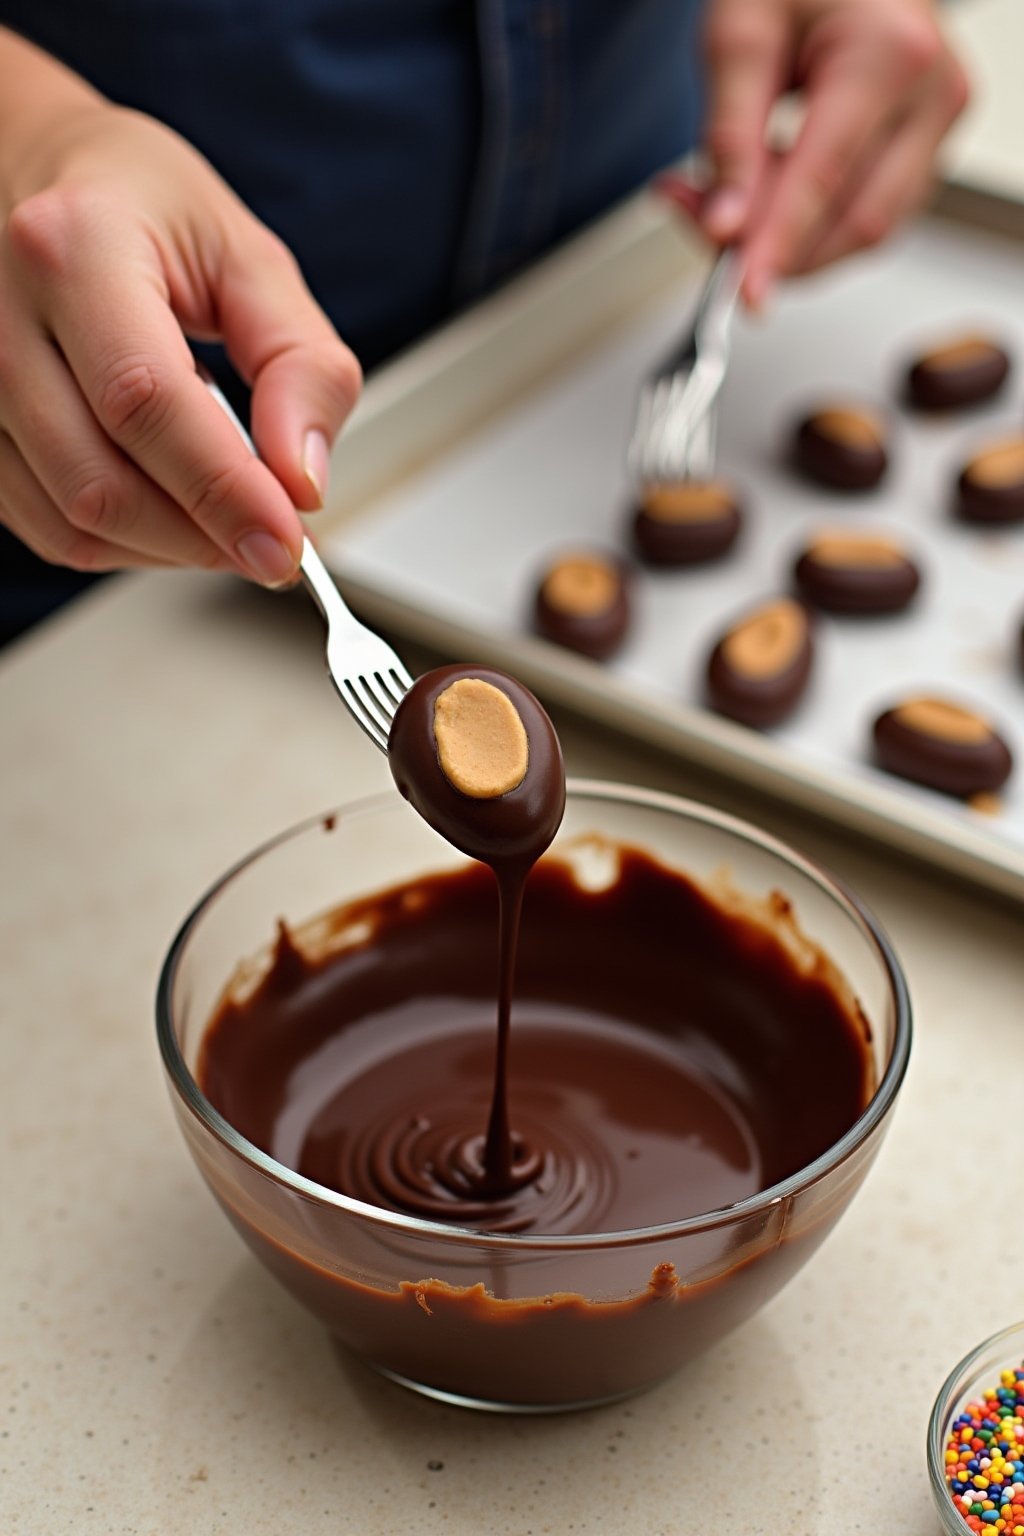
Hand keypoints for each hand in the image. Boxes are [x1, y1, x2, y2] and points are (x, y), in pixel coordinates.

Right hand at [0, 42, 359, 582]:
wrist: (32, 171)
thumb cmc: (136, 205)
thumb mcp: (248, 257)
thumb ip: (300, 364)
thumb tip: (302, 480)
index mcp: (72, 246)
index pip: (145, 400)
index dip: (223, 490)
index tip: (285, 542)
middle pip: (99, 481)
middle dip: (203, 535)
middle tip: (274, 541)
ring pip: (70, 521)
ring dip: (169, 548)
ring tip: (227, 515)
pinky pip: (47, 527)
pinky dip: (126, 543)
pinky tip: (171, 510)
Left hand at [661, 0, 967, 307]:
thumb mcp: (738, 35)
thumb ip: (728, 135)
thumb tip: (724, 226)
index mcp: (888, 54)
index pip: (826, 181)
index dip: (780, 248)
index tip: (746, 295)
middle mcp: (932, 93)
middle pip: (856, 223)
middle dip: (776, 248)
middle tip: (702, 223)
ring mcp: (938, 124)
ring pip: (867, 232)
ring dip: (791, 241)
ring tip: (729, 196)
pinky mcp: (929, 148)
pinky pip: (870, 215)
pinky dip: (812, 226)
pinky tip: (769, 193)